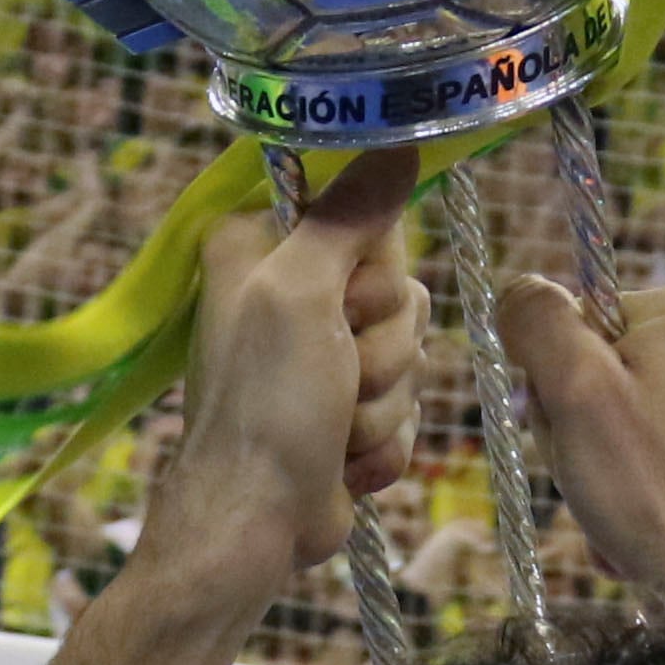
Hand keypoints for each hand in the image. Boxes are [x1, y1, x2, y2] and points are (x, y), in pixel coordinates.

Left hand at [138, 148, 423, 598]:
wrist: (256, 526)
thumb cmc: (264, 407)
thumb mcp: (301, 294)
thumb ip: (348, 216)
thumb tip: (399, 138)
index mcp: (263, 249)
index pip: (368, 219)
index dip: (376, 269)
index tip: (351, 302)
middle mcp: (291, 295)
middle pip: (399, 290)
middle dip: (384, 348)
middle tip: (338, 377)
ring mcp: (321, 358)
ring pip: (409, 352)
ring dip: (383, 402)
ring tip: (333, 430)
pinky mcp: (346, 413)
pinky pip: (406, 408)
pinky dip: (383, 442)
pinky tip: (343, 462)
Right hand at [504, 273, 664, 658]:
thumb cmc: (655, 490)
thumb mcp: (577, 390)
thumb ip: (539, 322)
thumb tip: (516, 289)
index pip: (566, 321)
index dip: (552, 380)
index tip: (579, 425)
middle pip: (580, 369)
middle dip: (571, 429)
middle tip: (598, 468)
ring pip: (595, 419)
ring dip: (586, 468)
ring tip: (618, 499)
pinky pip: (624, 455)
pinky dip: (614, 491)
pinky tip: (633, 519)